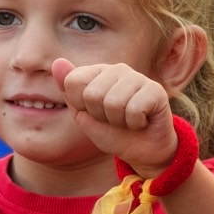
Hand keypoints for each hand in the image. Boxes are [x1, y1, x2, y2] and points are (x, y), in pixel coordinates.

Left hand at [51, 58, 177, 173]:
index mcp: (97, 72)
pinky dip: (135, 123)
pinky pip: (134, 109)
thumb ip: (69, 91)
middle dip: (101, 116)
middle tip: (114, 120)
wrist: (141, 152)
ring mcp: (137, 77)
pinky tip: (142, 121)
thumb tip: (58, 62)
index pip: (73, 81)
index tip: (95, 114)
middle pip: (92, 94)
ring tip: (127, 121)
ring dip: (119, 122)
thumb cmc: (112, 133)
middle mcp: (117, 69)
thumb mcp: (84, 116)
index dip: (81, 106)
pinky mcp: (155, 90)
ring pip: (114, 102)